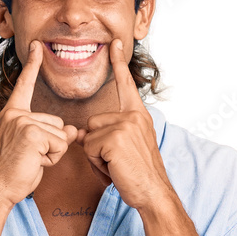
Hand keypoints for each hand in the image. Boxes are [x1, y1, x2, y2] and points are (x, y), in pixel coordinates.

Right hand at [0, 40, 78, 207]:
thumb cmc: (13, 171)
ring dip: (52, 153)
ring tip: (31, 161)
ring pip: (60, 135)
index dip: (32, 65)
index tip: (37, 45)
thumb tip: (72, 130)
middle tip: (30, 158)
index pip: (24, 86)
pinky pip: (59, 144)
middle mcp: (15, 115)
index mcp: (11, 114)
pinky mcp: (31, 133)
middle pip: (56, 123)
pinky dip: (52, 158)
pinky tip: (35, 163)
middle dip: (52, 145)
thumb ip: (49, 135)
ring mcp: (22, 122)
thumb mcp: (33, 149)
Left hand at [75, 39, 171, 210]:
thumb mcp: (125, 149)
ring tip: (117, 165)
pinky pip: (89, 147)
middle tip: (117, 161)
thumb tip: (83, 133)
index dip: (119, 63)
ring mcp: (125, 125)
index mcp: (138, 116)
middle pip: (93, 121)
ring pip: (89, 136)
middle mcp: (134, 116)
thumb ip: (108, 134)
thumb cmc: (138, 175)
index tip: (115, 42)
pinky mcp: (115, 138)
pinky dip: (97, 163)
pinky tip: (115, 169)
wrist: (153, 192)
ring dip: (96, 156)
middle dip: (97, 145)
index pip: (126, 85)